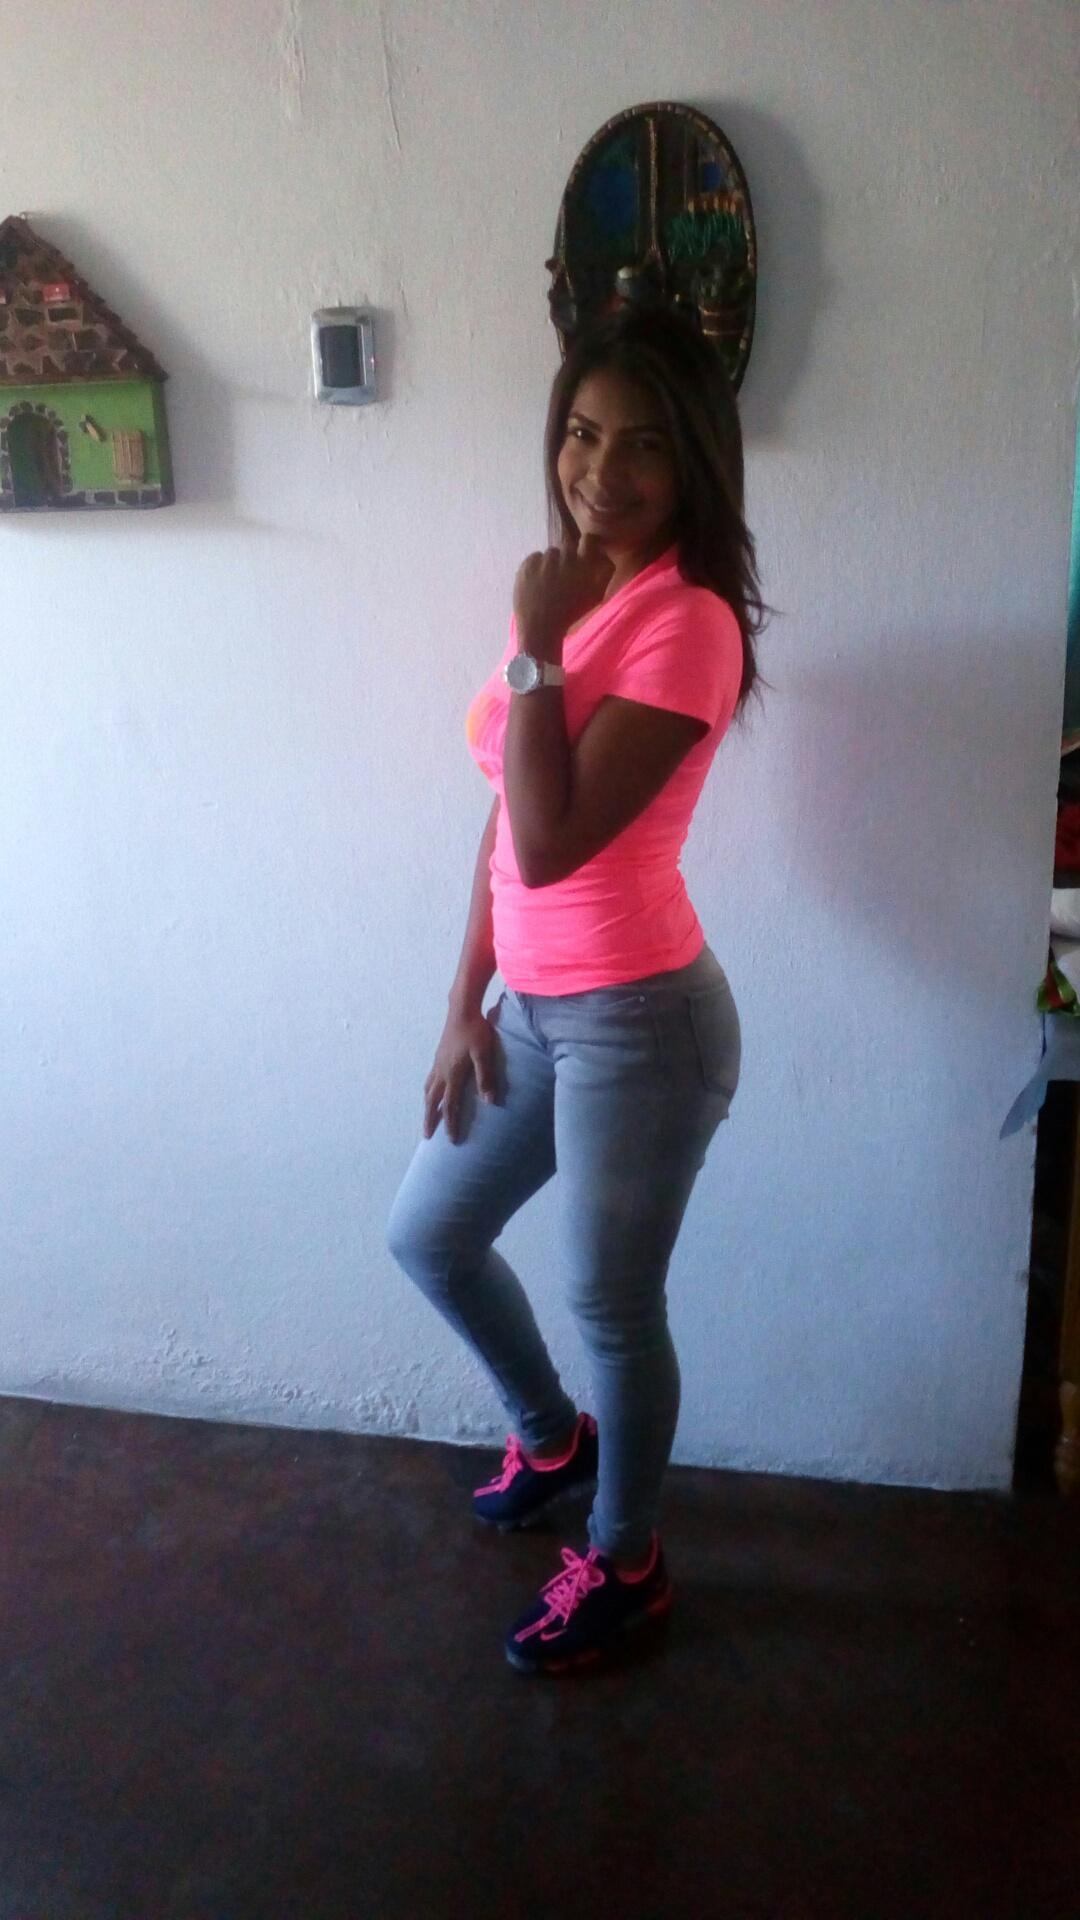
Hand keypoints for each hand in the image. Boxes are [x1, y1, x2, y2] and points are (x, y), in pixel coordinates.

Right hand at [423, 1005, 498, 1143]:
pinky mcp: (438, 1056)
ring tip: (427, 1115)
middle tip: (427, 1136)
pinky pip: (430, 1079)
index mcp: (452, 1074)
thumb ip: (486, 1077)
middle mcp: (441, 1071)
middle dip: (430, 1119)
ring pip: (428, 1090)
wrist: (461, 1010)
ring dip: (427, 1105)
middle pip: (432, 1101)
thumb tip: (489, 1101)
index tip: (451, 1140)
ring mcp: (437, 1063)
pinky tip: (433, 1089)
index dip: (450, 1123)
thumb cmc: (475, 1031)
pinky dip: (429, 1090)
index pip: (450, 1105)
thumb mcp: (484, 1054)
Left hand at [512, 534, 614, 659]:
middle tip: (562, 576)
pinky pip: (534, 558)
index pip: (588, 540)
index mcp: (582, 565)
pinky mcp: (527, 564)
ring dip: (551, 563)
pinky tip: (537, 582)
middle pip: (566, 547)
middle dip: (566, 558)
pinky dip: (536, 566)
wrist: (541, 627)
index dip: (585, 543)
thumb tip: (605, 557)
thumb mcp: (596, 596)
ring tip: (548, 582)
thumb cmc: (571, 614)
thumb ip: (604, 573)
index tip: (582, 552)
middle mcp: (564, 558)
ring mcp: (544, 561)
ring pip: (550, 554)